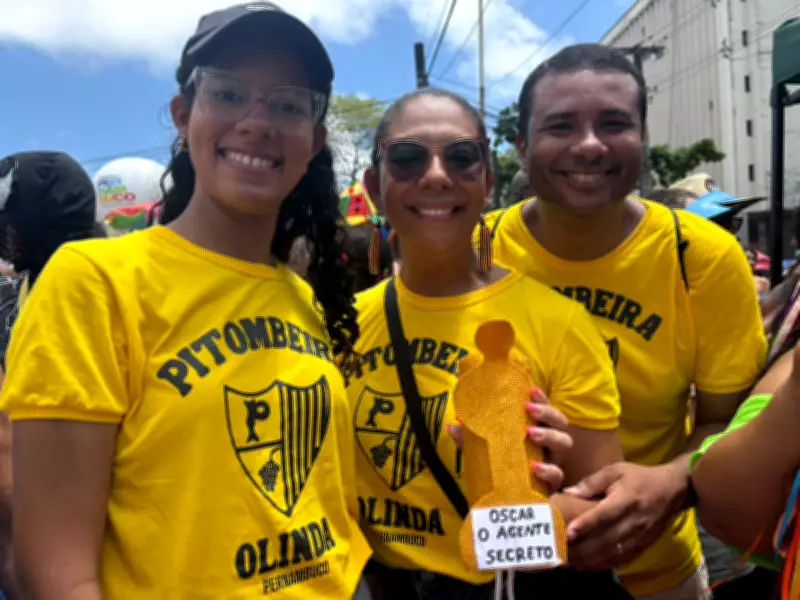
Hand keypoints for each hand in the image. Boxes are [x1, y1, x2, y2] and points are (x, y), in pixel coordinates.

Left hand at [447, 387, 572, 493]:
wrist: (504, 502)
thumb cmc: (498, 468)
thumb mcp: (482, 451)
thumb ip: (469, 440)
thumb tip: (450, 426)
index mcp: (536, 429)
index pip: (544, 407)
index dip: (541, 397)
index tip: (529, 389)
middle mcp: (548, 443)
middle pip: (560, 422)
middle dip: (547, 412)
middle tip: (529, 409)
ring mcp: (553, 462)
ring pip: (565, 443)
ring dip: (550, 435)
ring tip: (530, 433)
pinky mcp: (551, 484)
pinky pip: (557, 475)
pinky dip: (548, 470)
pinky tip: (534, 467)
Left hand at [562, 461, 689, 569]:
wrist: (672, 491)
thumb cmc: (640, 478)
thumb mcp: (616, 471)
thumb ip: (592, 482)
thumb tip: (569, 492)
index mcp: (626, 500)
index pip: (604, 515)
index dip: (586, 525)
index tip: (569, 532)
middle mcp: (633, 522)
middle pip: (605, 540)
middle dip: (582, 548)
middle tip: (559, 551)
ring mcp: (638, 537)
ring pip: (611, 553)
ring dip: (589, 560)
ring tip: (567, 560)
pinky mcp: (642, 547)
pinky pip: (620, 560)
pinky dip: (602, 565)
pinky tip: (585, 565)